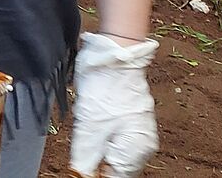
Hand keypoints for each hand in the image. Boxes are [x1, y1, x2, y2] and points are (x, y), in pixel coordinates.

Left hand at [70, 32, 158, 176]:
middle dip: (96, 157)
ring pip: (112, 150)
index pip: (115, 176)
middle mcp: (143, 144)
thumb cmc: (106, 87)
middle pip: (115, 165)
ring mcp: (137, 131)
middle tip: (84, 137)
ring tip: (90, 123)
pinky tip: (94, 118)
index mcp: (137, 150)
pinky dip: (101, 133)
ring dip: (97, 144)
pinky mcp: (129, 120)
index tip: (78, 166)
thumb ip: (86, 155)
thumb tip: (82, 173)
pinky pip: (113, 136)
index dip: (95, 173)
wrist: (115, 57)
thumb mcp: (89, 125)